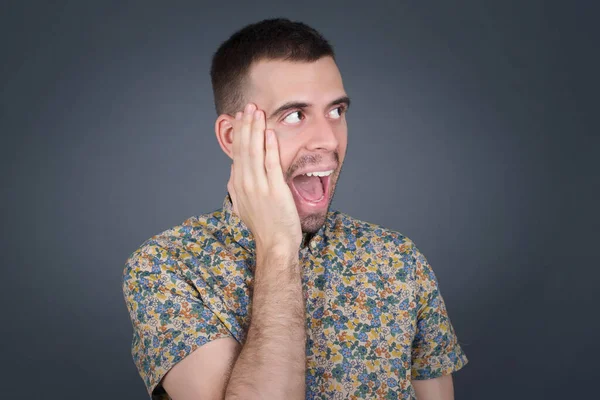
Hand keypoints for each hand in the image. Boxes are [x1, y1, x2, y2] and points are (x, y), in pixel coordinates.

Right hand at [227, 103, 301, 250]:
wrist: (274, 244)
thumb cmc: (263, 226)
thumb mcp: (243, 206)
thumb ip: (236, 188)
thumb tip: (234, 171)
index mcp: (237, 185)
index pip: (237, 153)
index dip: (239, 133)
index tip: (240, 117)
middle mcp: (245, 183)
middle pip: (244, 148)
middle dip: (246, 125)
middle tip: (249, 106)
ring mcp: (259, 186)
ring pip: (255, 152)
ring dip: (256, 130)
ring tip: (257, 112)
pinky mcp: (274, 190)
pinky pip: (271, 164)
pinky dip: (269, 147)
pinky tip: (269, 132)